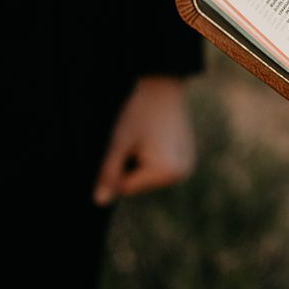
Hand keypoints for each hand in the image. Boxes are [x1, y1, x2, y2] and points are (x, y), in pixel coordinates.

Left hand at [94, 76, 194, 204]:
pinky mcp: (188, 158)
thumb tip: (100, 202)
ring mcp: (187, 166)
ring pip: (148, 175)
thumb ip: (109, 173)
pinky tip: (156, 135)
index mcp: (166, 172)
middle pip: (139, 183)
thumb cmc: (139, 112)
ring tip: (146, 135)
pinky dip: (153, 155)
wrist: (163, 86)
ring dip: (141, 159)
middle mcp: (181, 174)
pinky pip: (160, 166)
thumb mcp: (119, 142)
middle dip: (131, 164)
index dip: (117, 166)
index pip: (126, 186)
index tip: (127, 142)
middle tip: (137, 137)